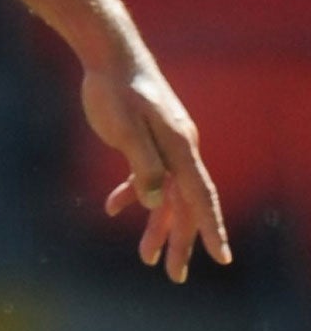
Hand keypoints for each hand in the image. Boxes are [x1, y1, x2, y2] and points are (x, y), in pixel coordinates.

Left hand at [81, 64, 230, 282]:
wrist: (109, 55)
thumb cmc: (116, 89)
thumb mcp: (125, 128)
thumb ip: (142, 164)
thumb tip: (155, 201)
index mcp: (180, 148)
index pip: (200, 197)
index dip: (211, 228)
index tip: (222, 258)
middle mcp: (179, 150)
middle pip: (184, 204)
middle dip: (180, 241)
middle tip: (174, 275)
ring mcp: (164, 145)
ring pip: (165, 194)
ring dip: (155, 224)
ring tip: (146, 257)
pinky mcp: (145, 140)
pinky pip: (146, 176)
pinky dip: (132, 193)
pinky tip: (114, 209)